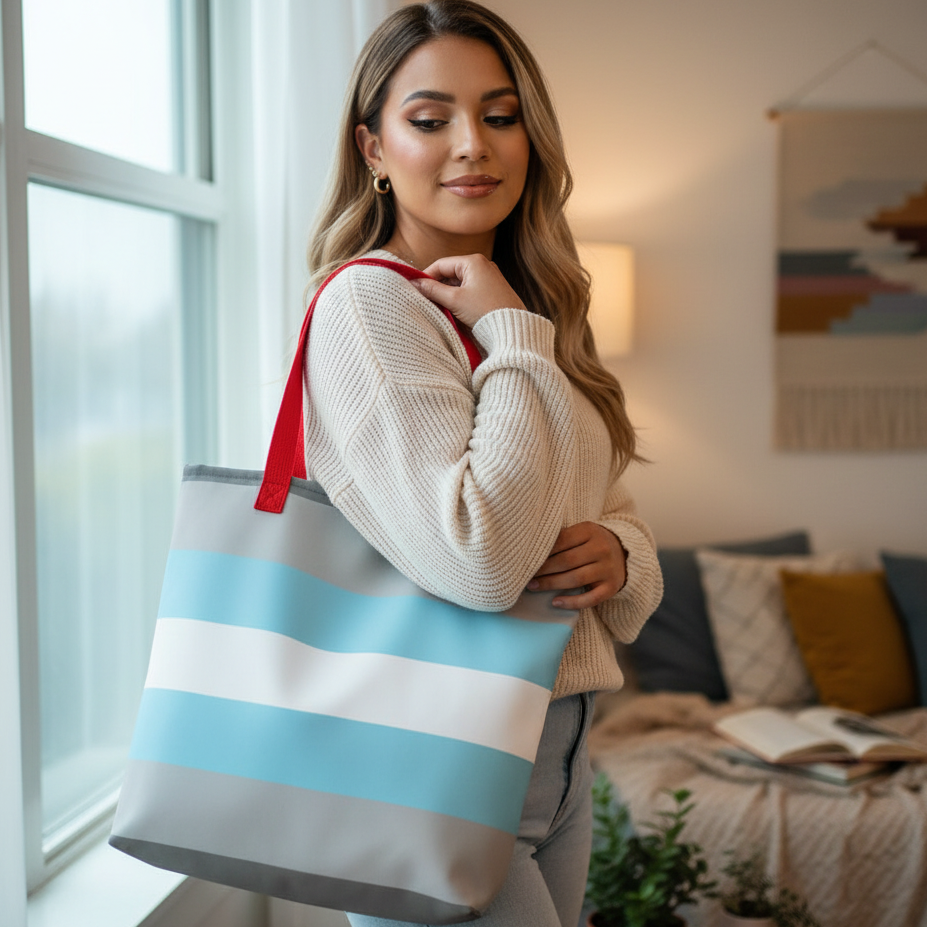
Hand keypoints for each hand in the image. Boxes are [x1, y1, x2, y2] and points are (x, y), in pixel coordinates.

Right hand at [410, 253, 526, 327]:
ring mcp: (488, 277)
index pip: (441, 264)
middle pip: (450, 273)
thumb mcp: (454, 300)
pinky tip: (453, 310)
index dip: (426, 276)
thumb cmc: (485, 311)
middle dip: (436, 286)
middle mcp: (482, 265)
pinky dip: (459, 298)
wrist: (513, 329)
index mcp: (473, 261)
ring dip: (447, 294)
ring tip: (437, 307)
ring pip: (459, 283)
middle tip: (424, 300)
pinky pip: (469, 290)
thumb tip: (414, 284)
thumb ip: (432, 290)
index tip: (415, 289)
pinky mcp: (492, 290)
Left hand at [527, 522, 627, 609]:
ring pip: (575, 579)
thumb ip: (562, 537)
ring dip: (551, 584)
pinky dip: (572, 602)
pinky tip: (555, 602)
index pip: (562, 540)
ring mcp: (608, 569)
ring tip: (534, 587)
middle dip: (543, 570)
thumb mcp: (581, 532)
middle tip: (526, 575)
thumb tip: (532, 549)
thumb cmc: (592, 542)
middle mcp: (601, 549)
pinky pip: (590, 598)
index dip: (543, 552)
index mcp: (590, 531)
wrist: (625, 552)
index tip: (526, 559)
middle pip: (567, 561)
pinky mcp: (612, 587)